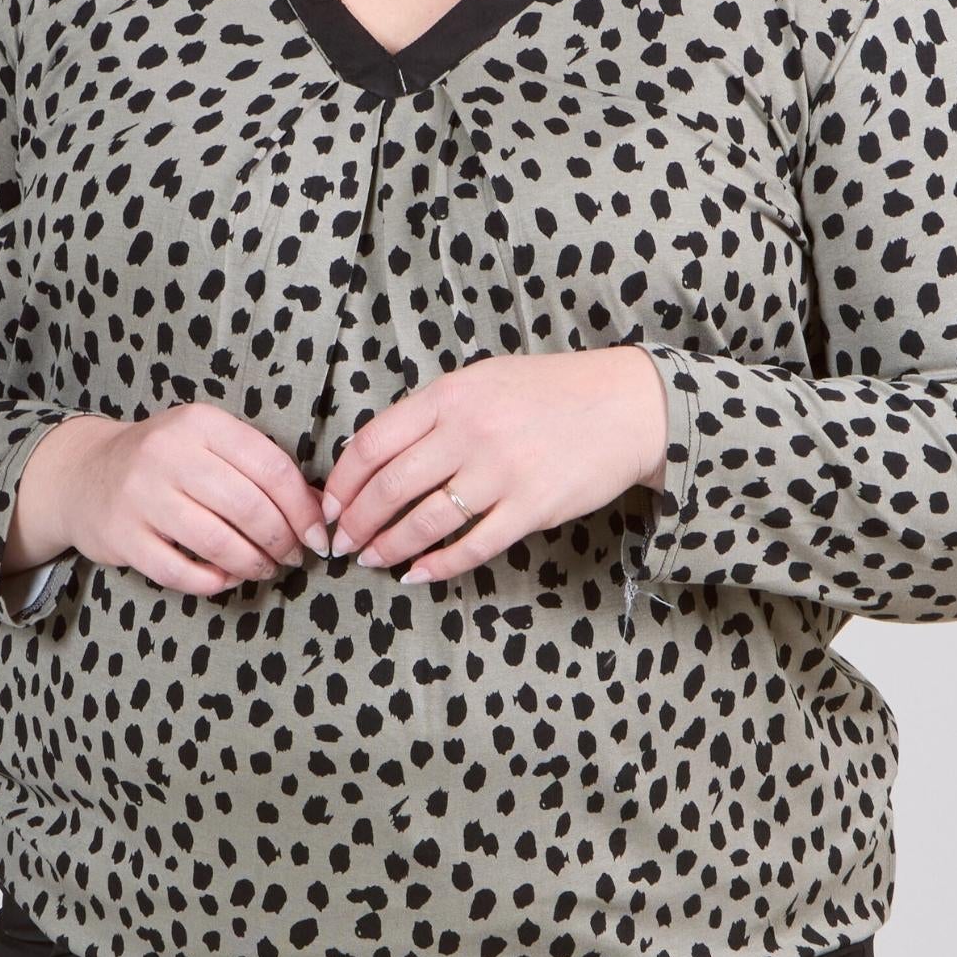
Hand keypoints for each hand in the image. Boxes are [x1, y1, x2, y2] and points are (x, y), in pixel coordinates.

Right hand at [7, 404, 327, 596]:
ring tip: (263, 569)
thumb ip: (257, 467)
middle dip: (282, 541)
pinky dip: (212, 582)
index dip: (303, 509)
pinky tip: (225, 579)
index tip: (316, 535)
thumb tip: (317, 508)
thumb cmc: (163, 462)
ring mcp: (141, 496)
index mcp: (200, 424)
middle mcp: (168, 454)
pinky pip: (180, 572)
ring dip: (252, 564)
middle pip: (249, 507)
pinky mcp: (122, 535)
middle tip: (292, 557)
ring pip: (218, 542)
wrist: (84, 474)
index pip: (271, 468)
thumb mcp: (207, 445)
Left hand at [323, 347, 669, 585]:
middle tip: (342, 544)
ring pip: (424, 521)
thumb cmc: (552, 391)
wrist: (626, 405)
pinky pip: (471, 546)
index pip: (373, 444)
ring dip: (389, 547)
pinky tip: (419, 575)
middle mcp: (470, 432)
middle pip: (390, 488)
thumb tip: (382, 455)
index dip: (343, 482)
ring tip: (372, 560)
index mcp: (450, 395)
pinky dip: (438, 566)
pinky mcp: (531, 508)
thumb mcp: (484, 381)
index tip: (330, 505)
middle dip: (356, 523)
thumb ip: (436, 412)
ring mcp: (501, 472)